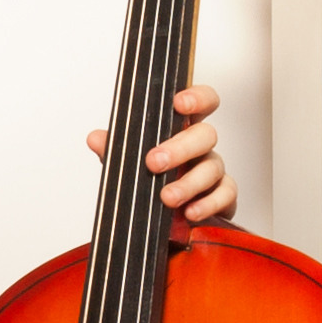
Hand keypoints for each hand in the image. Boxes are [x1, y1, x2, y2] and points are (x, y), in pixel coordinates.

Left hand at [86, 81, 237, 223]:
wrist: (163, 224)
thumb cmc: (148, 184)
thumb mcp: (126, 166)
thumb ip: (114, 151)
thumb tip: (96, 138)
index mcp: (179, 131)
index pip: (199, 104)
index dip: (196, 98)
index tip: (179, 103)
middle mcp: (199, 148)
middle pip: (205, 135)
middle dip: (180, 148)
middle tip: (154, 162)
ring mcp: (212, 171)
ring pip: (212, 167)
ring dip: (189, 183)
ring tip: (167, 198)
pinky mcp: (222, 196)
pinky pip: (225, 194)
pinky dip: (209, 203)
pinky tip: (191, 212)